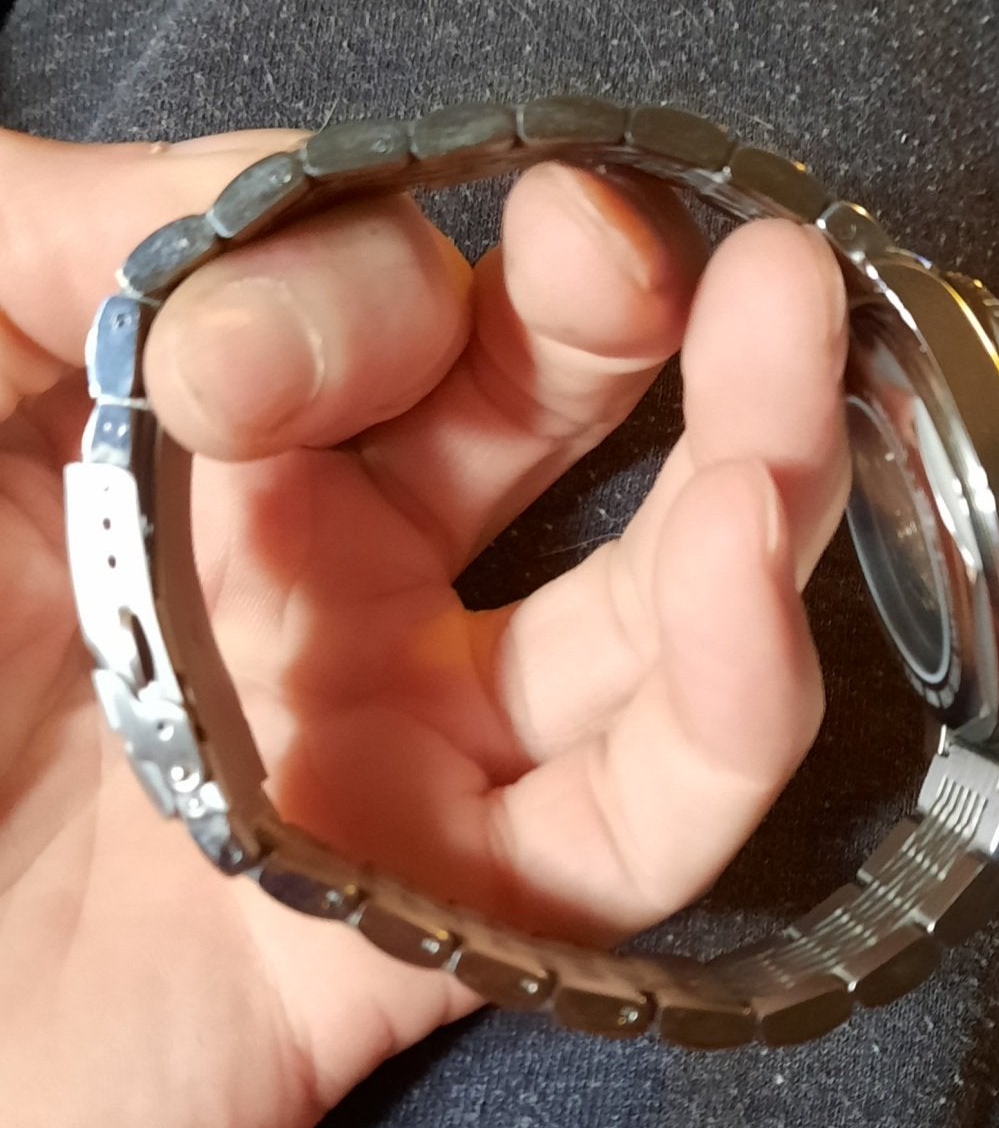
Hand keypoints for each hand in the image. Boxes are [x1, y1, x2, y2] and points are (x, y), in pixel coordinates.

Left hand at [0, 126, 849, 1127]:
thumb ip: (63, 232)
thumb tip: (327, 208)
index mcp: (230, 455)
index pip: (408, 320)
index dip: (398, 292)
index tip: (284, 341)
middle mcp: (350, 586)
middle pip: (577, 449)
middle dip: (681, 342)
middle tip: (766, 276)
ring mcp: (416, 752)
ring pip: (657, 633)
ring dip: (754, 504)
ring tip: (797, 399)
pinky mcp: (452, 919)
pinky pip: (642, 829)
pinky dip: (726, 715)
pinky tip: (748, 580)